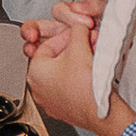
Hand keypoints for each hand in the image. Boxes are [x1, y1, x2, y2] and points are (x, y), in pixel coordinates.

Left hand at [19, 5, 99, 128]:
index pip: (48, 44)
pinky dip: (76, 80)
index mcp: (35, 71)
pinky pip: (66, 89)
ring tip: (89, 60)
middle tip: (86, 46)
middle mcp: (37, 88)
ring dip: (76, 63)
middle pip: (55, 59)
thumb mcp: (80, 46)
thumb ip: (76, 29)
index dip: (66, 37)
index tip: (78, 36)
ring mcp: (48, 101)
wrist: (100, 111)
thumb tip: (77, 24)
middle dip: (72, 50)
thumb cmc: (86, 86)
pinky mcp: (61, 109)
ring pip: (61, 74)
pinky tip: (88, 77)